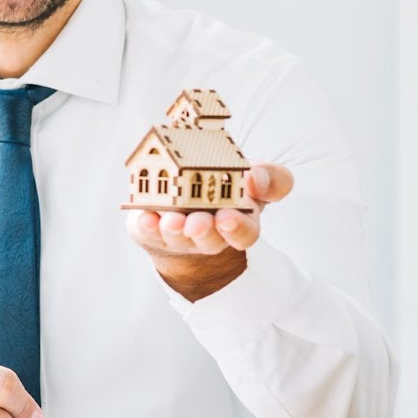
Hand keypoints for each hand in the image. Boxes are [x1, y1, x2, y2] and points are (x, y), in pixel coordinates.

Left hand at [123, 162, 294, 299]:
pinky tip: (146, 218)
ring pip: (177, 237)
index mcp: (239, 224)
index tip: (227, 217)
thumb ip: (270, 178)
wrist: (194, 204)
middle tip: (198, 222)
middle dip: (204, 231)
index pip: (245, 234)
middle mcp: (210, 236)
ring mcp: (180, 237)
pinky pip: (149, 232)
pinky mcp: (154, 232)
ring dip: (175, 229)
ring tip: (172, 220)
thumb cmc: (228, 190)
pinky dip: (147, 225)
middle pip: (210, 241)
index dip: (237, 228)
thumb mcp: (255, 181)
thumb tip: (255, 176)